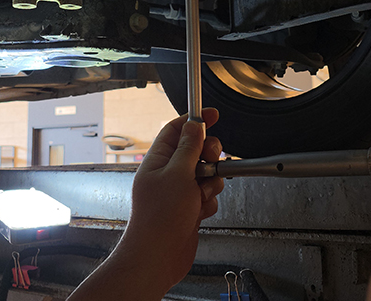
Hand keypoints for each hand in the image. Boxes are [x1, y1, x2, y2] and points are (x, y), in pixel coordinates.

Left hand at [67, 108, 224, 300]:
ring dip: (210, 183)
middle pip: (197, 150)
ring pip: (206, 174)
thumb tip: (195, 125)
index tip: (213, 114)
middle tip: (210, 161)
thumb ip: (190, 147)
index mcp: (158, 159)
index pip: (177, 130)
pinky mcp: (189, 207)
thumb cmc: (160, 217)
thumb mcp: (178, 173)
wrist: (159, 256)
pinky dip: (208, 202)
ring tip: (199, 195)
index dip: (196, 120)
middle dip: (209, 155)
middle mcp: (167, 173)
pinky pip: (208, 195)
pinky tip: (198, 211)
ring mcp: (178, 191)